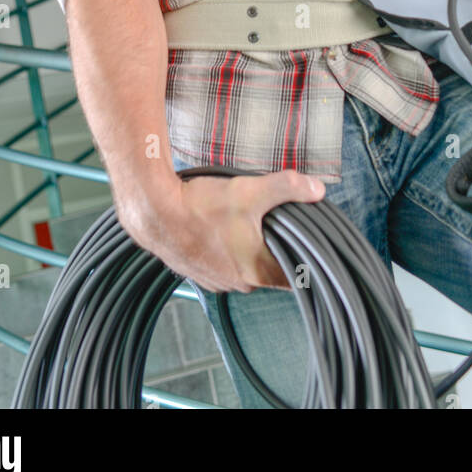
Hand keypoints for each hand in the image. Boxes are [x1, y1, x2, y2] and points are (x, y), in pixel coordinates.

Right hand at [118, 168, 325, 293]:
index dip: (304, 262)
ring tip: (243, 222)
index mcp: (255, 271)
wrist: (154, 212)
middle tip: (275, 222)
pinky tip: (220, 228)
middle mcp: (237, 284)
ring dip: (248, 249)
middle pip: (269, 270)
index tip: (308, 247)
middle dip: (275, 248)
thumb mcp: (250, 190)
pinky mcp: (197, 273)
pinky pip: (223, 265)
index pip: (293, 278)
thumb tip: (317, 188)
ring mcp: (215, 281)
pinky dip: (226, 251)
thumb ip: (287, 187)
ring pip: (245, 268)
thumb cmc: (201, 205)